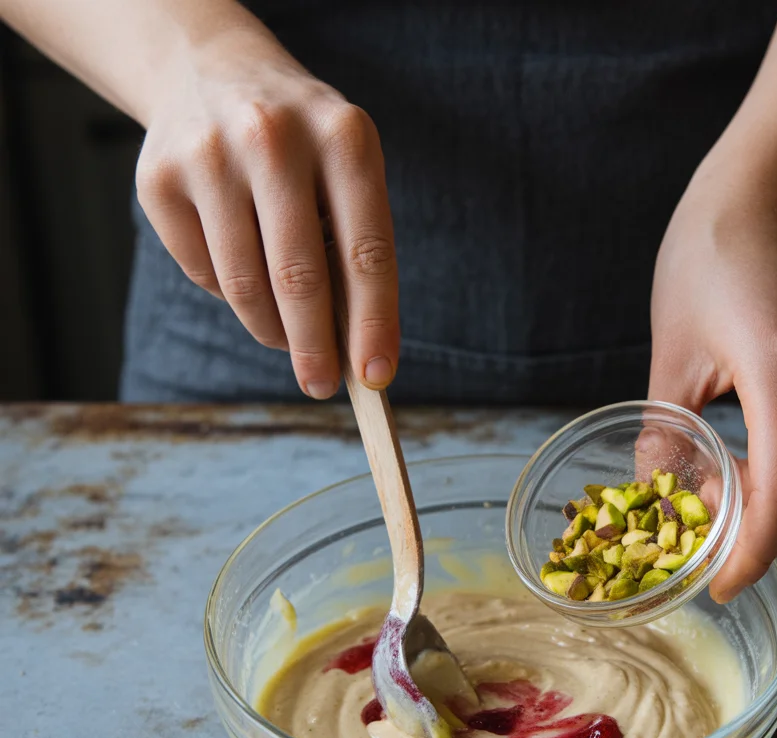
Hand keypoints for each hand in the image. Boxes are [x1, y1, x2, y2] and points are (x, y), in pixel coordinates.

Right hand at [135, 29, 397, 397]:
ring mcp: (207, 155)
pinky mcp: (157, 179)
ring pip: (244, 286)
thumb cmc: (301, 146)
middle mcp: (273, 137)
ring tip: (285, 335)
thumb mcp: (346, 172)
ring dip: (270, 329)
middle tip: (320, 385)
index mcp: (343, 137)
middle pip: (299, 277)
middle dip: (314, 347)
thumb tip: (358, 350)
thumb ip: (356, 250)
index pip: (365, 252)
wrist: (211, 71)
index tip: (375, 376)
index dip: (373, 323)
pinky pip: (202, 274)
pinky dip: (228, 293)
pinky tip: (240, 264)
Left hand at [649, 176, 776, 602]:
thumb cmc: (704, 261)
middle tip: (713, 564)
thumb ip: (664, 433)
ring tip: (718, 523)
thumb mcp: (669, 353)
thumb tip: (654, 499)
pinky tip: (737, 483)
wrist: (756, 204)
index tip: (718, 586)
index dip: (751, 553)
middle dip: (767, 547)